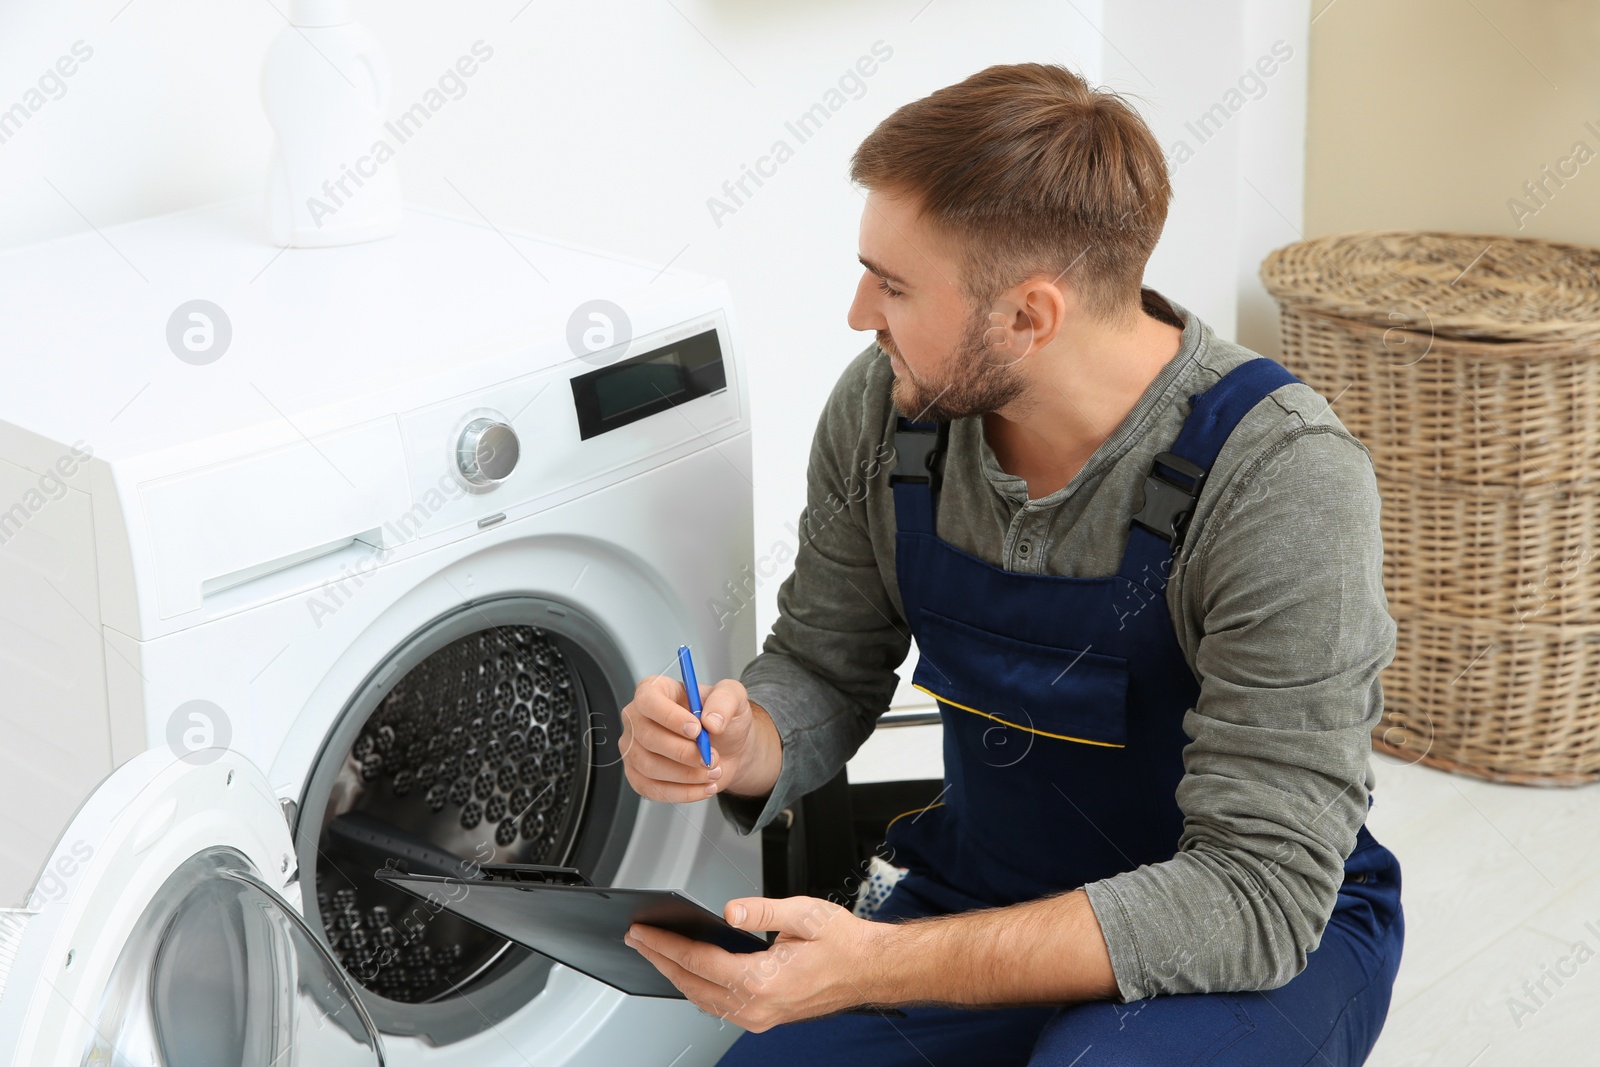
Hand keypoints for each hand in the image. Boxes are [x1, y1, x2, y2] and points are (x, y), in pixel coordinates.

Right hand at [619, 675, 775, 802]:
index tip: (697, 730)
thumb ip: (725, 700)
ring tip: (712, 771)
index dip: (670, 717)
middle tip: (711, 757)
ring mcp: (634, 748)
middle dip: (684, 752)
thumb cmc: (721, 718)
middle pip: (647, 737)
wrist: (727, 747)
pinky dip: (682, 792)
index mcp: (654, 690)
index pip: (647, 700)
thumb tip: (710, 721)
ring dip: (686, 774)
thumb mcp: (733, 697)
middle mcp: (637, 718)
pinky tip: (703, 786)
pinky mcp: (638, 775)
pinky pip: (652, 789)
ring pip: (649, 767)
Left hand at [624, 896, 888, 1030]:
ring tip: (656, 955)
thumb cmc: (842, 943)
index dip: (666, 946)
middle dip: (661, 961)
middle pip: (693, 985)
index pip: (699, 961)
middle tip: (638, 941)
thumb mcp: (804, 914)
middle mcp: (758, 1006)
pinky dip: (698, 989)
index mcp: (763, 980)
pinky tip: (690, 974)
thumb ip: (763, 911)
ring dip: (676, 977)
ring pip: (703, 1000)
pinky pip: (720, 1007)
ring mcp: (761, 1017)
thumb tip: (730, 911)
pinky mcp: (766, 1017)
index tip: (644, 933)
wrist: (869, 969)